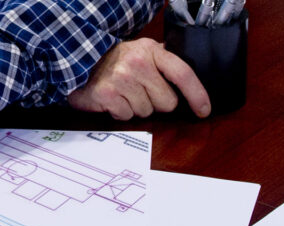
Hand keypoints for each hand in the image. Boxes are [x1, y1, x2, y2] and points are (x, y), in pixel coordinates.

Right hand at [68, 38, 210, 119]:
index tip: (204, 110)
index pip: (183, 74)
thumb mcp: (142, 52)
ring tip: (124, 94)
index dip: (197, 94)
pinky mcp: (107, 94)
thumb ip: (163, 63)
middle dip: (156, 102)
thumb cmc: (115, 62)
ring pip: (147, 112)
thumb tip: (188, 82)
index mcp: (152, 50)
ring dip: (136, 108)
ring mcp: (122, 78)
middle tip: (140, 91)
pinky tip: (113, 101)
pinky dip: (120, 113)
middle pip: (167, 102)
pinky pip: (127, 117)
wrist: (80, 62)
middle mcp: (138, 62)